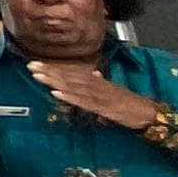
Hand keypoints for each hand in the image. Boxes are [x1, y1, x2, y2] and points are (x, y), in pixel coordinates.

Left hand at [23, 57, 159, 131]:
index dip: (53, 68)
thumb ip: (100, 82)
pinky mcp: (102, 107)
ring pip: (73, 86)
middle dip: (49, 71)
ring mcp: (98, 95)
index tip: (35, 64)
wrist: (146, 112)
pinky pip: (83, 101)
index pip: (71, 73)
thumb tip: (92, 72)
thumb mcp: (112, 90)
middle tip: (30, 66)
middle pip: (68, 77)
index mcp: (96, 81)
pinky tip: (56, 94)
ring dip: (55, 81)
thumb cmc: (128, 103)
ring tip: (38, 76)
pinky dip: (70, 97)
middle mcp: (95, 85)